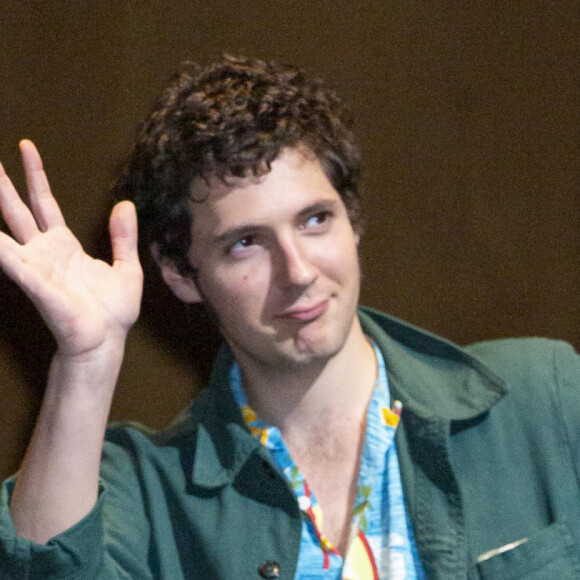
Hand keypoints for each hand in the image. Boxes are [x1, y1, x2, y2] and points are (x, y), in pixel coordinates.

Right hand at [0, 140, 142, 357]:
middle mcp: (45, 253)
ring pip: (5, 231)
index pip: (44, 203)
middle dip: (2, 184)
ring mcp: (37, 267)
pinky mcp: (37, 284)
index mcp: (64, 246)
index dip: (35, 176)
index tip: (26, 146)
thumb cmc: (114, 312)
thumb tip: (125, 204)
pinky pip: (11, 261)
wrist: (108, 341)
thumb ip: (123, 236)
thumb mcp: (127, 267)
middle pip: (17, 210)